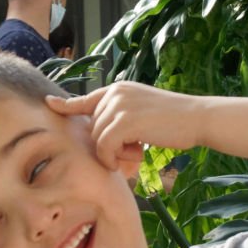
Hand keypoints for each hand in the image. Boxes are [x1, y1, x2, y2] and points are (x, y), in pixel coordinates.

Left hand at [47, 84, 206, 181]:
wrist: (197, 118)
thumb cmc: (175, 121)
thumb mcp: (143, 112)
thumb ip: (121, 117)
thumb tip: (101, 136)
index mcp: (119, 89)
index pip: (86, 98)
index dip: (66, 105)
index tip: (50, 105)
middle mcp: (115, 93)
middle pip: (92, 128)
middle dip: (108, 146)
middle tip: (134, 151)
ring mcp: (119, 105)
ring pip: (97, 139)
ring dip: (114, 154)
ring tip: (138, 151)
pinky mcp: (124, 120)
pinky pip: (104, 147)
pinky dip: (113, 158)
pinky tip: (135, 157)